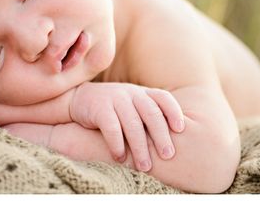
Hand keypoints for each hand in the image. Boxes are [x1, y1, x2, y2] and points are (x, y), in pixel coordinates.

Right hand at [69, 82, 184, 171]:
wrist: (79, 99)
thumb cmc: (113, 109)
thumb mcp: (132, 106)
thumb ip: (149, 117)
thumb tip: (174, 143)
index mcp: (142, 93)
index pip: (163, 97)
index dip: (173, 111)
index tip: (180, 129)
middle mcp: (131, 93)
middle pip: (151, 112)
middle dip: (161, 135)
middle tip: (167, 155)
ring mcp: (115, 98)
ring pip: (132, 123)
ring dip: (140, 147)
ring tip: (144, 166)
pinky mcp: (99, 107)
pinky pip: (111, 127)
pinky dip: (117, 145)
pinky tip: (120, 158)